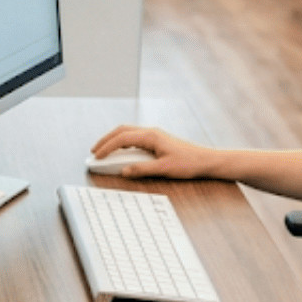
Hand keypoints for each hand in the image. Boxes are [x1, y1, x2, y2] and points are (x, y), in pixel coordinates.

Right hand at [88, 124, 223, 180]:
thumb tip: (123, 171)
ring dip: (113, 140)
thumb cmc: (189, 163)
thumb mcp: (164, 169)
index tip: (96, 157)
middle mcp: (151, 132)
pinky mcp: (157, 140)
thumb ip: (142, 169)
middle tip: (94, 151)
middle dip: (105, 140)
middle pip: (121, 131)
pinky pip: (134, 137)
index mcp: (151, 136)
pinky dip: (122, 143)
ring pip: (127, 132)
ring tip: (103, 151)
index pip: (122, 138)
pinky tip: (121, 152)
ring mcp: (154, 135)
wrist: (207, 160)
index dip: (107, 147)